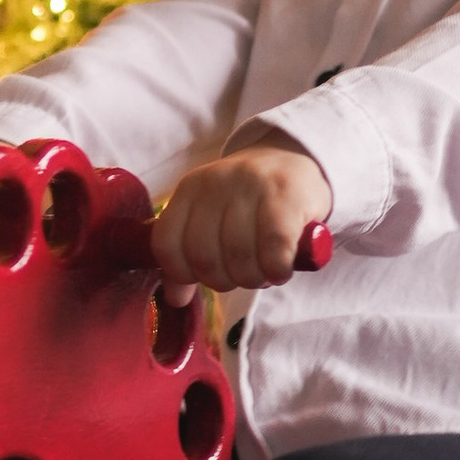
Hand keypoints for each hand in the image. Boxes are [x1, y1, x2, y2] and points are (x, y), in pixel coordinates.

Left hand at [149, 140, 333, 300]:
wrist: (293, 159)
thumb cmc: (249, 201)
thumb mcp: (211, 219)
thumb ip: (188, 257)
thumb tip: (176, 299)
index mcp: (189, 189)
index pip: (166, 244)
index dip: (181, 274)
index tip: (202, 278)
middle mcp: (215, 183)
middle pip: (204, 257)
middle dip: (223, 281)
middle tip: (240, 275)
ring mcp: (251, 186)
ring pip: (239, 257)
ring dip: (253, 278)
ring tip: (263, 271)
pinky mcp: (287, 196)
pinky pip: (274, 250)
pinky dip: (276, 270)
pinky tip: (280, 269)